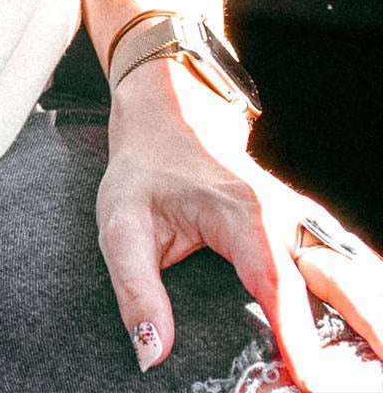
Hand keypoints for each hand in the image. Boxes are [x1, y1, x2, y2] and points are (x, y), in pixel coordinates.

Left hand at [99, 59, 382, 388]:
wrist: (168, 111)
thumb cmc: (145, 168)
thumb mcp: (120, 221)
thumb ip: (135, 288)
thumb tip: (152, 353)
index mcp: (241, 212)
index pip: (276, 282)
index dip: (297, 337)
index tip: (311, 382)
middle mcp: (286, 216)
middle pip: (344, 281)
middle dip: (361, 332)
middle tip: (353, 383)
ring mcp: (306, 223)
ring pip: (360, 276)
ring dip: (369, 324)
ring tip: (367, 372)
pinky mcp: (313, 233)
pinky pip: (354, 274)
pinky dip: (365, 309)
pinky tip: (367, 348)